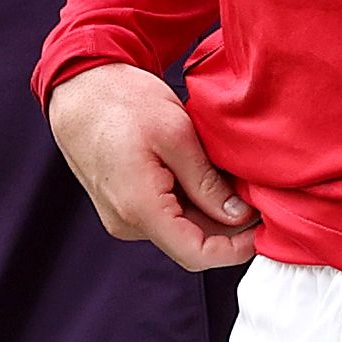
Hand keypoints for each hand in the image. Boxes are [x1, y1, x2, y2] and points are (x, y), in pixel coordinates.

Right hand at [45, 63, 257, 269]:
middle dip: (226, 225)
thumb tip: (237, 216)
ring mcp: (121, 215)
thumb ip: (207, 182)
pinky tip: (201, 172)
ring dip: (207, 210)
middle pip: (189, 242)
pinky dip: (188, 200)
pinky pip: (162, 214)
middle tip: (254, 192)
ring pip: (178, 228)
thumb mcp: (176, 134)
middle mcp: (126, 222)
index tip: (262, 228)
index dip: (235, 249)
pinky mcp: (121, 204)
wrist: (79, 87)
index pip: (196, 254)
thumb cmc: (121, 102)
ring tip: (228, 175)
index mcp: (139, 208)